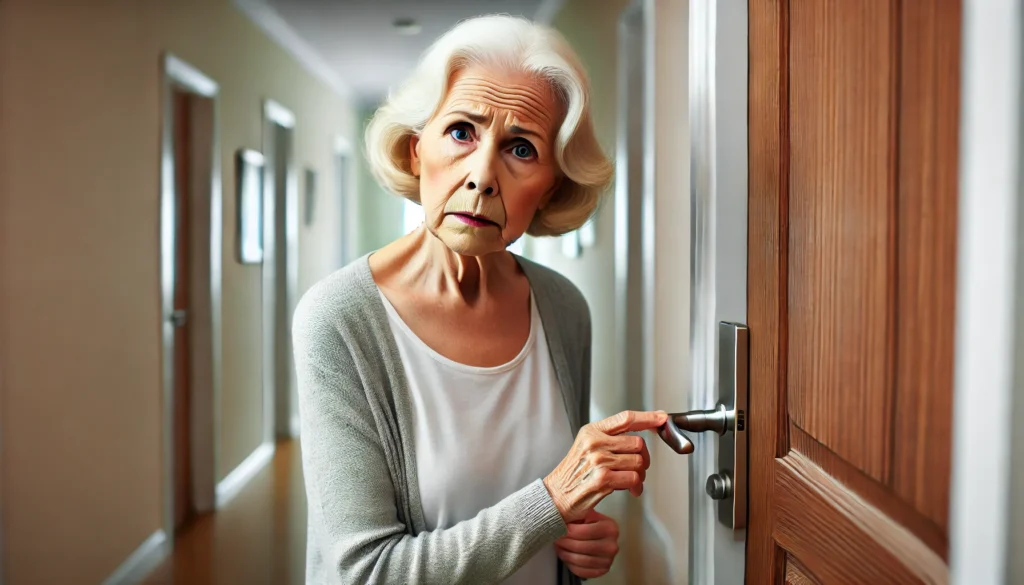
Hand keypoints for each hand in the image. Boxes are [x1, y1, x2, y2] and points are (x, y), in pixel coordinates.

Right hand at [543, 410, 667, 522]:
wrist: (555, 497)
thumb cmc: (574, 474)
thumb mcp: (586, 447)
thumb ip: (610, 440)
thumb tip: (638, 439)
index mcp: (591, 431)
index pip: (626, 418)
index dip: (648, 417)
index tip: (661, 418)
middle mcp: (595, 442)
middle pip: (637, 443)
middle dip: (643, 458)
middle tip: (638, 468)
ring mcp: (598, 460)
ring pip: (638, 462)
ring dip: (640, 475)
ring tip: (631, 482)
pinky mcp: (603, 478)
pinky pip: (633, 478)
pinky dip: (636, 487)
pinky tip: (630, 490)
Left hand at [555, 510, 619, 578]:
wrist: (602, 535)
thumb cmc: (592, 523)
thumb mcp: (588, 513)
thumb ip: (578, 512)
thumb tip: (562, 513)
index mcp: (610, 528)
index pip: (584, 531)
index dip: (568, 531)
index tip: (559, 528)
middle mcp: (612, 545)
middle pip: (580, 547)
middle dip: (564, 542)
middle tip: (555, 537)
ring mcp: (608, 560)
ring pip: (580, 560)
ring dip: (565, 553)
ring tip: (558, 546)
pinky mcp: (603, 570)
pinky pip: (581, 571)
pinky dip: (570, 564)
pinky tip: (566, 556)